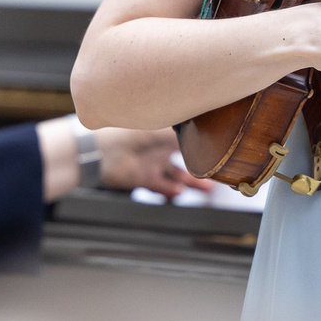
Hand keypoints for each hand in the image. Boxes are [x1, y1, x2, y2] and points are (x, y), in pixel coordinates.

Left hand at [93, 127, 211, 198]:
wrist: (101, 149)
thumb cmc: (128, 131)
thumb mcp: (159, 129)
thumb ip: (181, 133)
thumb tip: (203, 131)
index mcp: (162, 132)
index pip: (186, 138)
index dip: (201, 144)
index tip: (219, 149)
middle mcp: (159, 148)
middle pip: (185, 160)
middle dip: (201, 167)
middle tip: (219, 174)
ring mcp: (152, 164)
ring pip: (176, 176)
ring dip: (192, 183)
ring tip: (208, 189)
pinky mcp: (144, 179)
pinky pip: (161, 187)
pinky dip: (171, 191)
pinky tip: (179, 192)